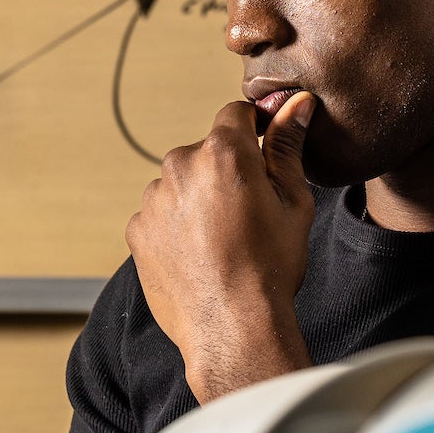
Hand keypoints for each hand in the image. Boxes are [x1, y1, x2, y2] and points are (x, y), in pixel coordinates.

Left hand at [125, 92, 316, 400]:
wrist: (232, 330)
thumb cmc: (270, 268)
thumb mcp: (294, 202)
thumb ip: (288, 146)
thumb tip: (297, 103)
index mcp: (224, 152)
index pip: (237, 113)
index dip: (254, 130)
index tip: (263, 154)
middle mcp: (180, 166)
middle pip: (206, 152)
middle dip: (224, 172)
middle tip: (247, 213)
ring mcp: (153, 199)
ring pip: (181, 184)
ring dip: (197, 200)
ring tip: (222, 242)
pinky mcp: (136, 228)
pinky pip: (160, 214)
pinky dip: (176, 227)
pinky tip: (199, 255)